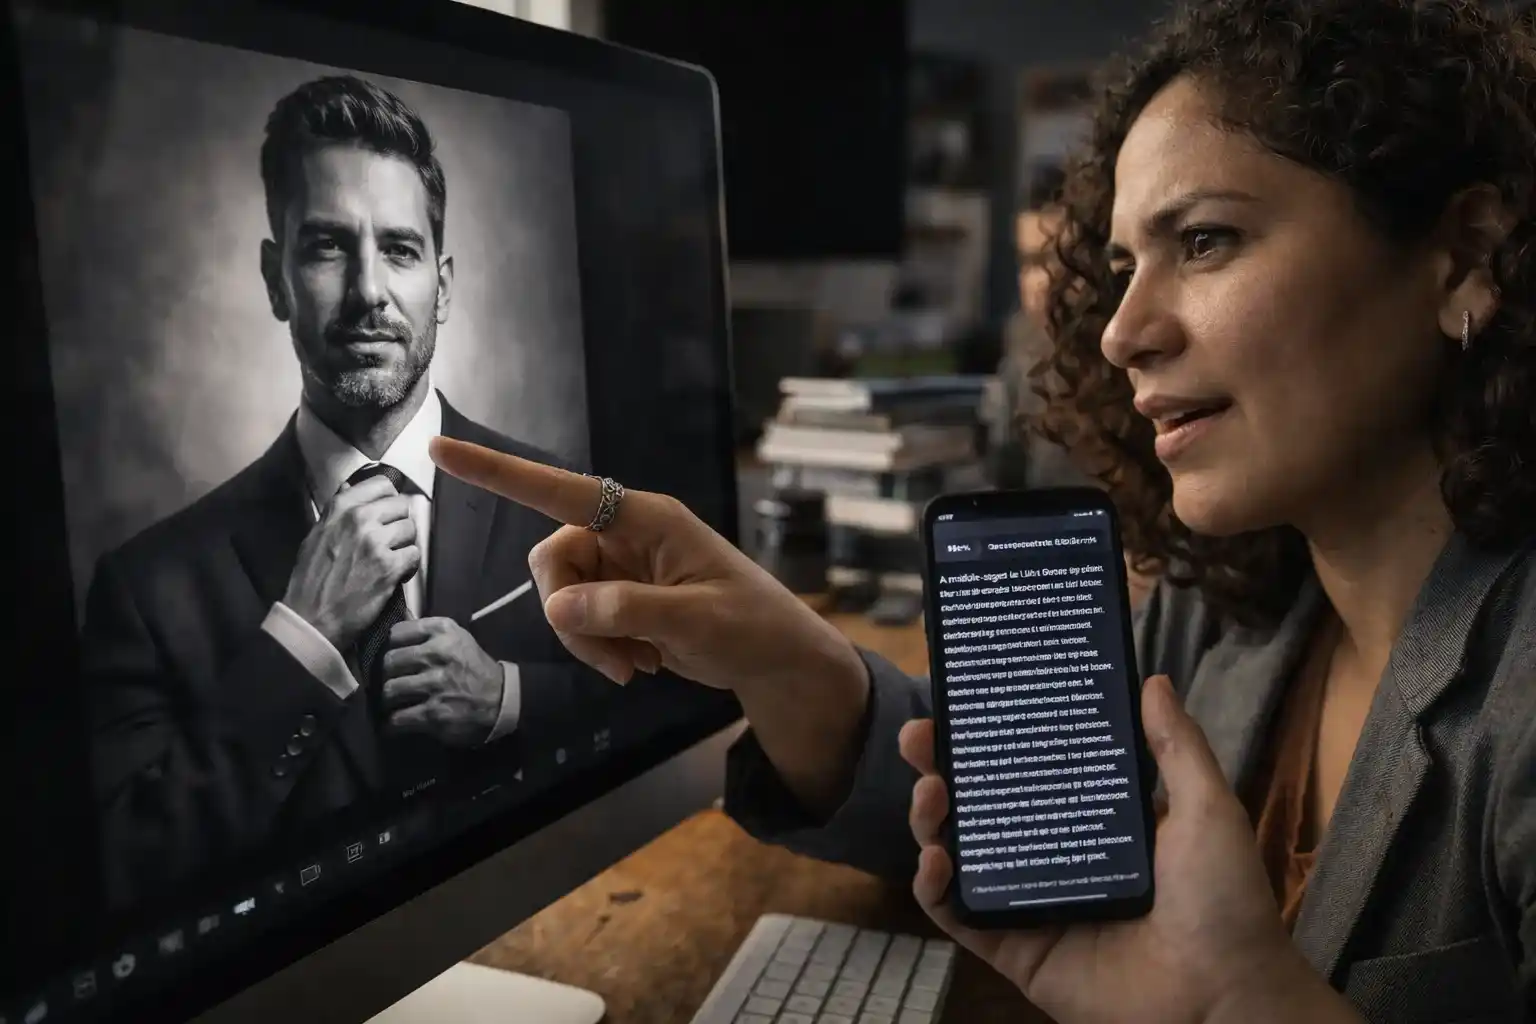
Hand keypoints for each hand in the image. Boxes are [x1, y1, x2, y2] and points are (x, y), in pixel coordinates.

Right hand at [282, 476, 419, 649]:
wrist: (311, 618)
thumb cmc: (312, 579)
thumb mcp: (317, 535)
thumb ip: (338, 512)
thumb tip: (351, 488)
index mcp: (340, 508)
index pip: (382, 485)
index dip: (389, 501)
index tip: (386, 516)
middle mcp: (359, 518)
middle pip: (402, 506)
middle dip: (399, 525)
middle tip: (389, 543)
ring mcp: (375, 541)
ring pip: (411, 529)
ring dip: (405, 546)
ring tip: (391, 560)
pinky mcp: (389, 566)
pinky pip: (414, 554)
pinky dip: (409, 566)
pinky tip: (395, 575)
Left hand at [381, 617, 503, 746]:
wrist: (502, 699)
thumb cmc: (474, 667)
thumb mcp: (457, 638)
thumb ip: (427, 631)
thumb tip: (396, 621)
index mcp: (443, 632)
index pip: (397, 633)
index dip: (392, 646)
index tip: (397, 656)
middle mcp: (438, 654)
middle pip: (389, 662)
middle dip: (388, 674)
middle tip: (393, 681)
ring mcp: (435, 685)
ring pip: (390, 690)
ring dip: (389, 699)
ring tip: (395, 702)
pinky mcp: (434, 713)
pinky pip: (398, 718)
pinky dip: (393, 723)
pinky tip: (396, 723)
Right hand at [428, 436, 871, 816]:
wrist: (776, 660)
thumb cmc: (750, 626)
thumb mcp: (695, 620)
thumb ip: (624, 610)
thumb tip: (558, 608)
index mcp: (646, 518)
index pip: (559, 490)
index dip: (498, 472)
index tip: (441, 449)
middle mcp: (625, 534)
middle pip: (552, 562)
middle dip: (569, 615)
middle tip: (616, 656)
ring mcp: (620, 567)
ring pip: (560, 599)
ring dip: (588, 641)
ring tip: (638, 665)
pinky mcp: (619, 598)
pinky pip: (578, 621)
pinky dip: (600, 649)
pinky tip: (643, 663)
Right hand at [903, 676, 1355, 1023]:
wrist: (1223, 998)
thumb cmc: (1224, 902)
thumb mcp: (1206, 809)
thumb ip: (1176, 747)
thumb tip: (1152, 679)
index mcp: (1093, 820)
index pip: (1029, 767)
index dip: (994, 735)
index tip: (965, 700)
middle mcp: (1054, 855)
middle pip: (981, 803)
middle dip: (942, 767)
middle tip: (920, 737)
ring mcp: (1030, 902)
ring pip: (959, 852)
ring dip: (930, 818)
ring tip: (930, 791)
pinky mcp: (1014, 948)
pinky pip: (958, 916)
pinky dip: (932, 888)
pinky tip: (934, 860)